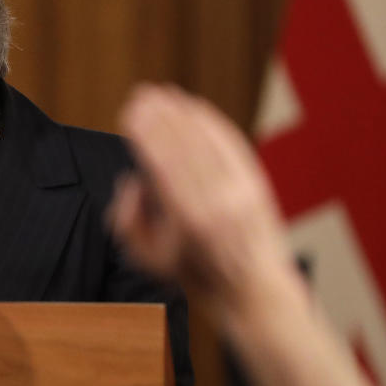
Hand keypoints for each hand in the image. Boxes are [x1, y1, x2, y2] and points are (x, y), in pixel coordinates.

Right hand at [110, 84, 295, 313]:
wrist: (253, 291)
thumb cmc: (197, 276)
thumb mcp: (149, 261)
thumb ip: (128, 222)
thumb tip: (130, 182)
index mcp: (188, 221)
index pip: (163, 164)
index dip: (146, 135)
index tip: (130, 113)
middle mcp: (217, 203)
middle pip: (184, 147)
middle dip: (160, 117)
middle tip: (141, 95)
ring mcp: (241, 192)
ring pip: (208, 142)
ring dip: (183, 113)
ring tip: (164, 94)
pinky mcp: (257, 184)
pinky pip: (231, 144)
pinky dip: (212, 123)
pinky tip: (196, 107)